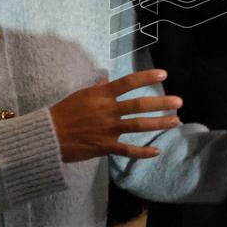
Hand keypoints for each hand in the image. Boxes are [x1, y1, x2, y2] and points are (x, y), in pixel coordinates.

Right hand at [50, 69, 181, 162]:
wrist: (48, 135)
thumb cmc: (63, 113)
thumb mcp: (80, 95)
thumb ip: (97, 89)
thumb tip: (106, 81)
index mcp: (101, 95)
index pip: (128, 82)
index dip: (147, 77)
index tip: (163, 74)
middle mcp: (108, 110)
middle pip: (139, 105)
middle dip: (161, 103)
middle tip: (179, 102)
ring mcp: (108, 129)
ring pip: (138, 125)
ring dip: (159, 124)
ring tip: (176, 121)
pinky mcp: (105, 146)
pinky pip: (128, 149)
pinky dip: (143, 152)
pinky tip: (156, 151)